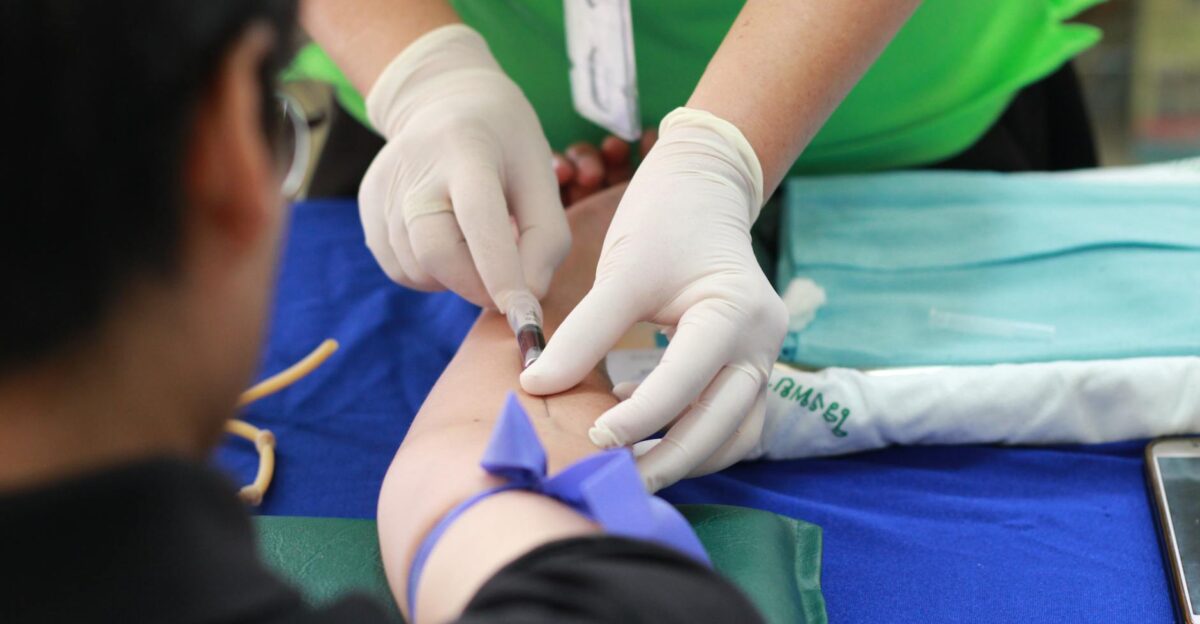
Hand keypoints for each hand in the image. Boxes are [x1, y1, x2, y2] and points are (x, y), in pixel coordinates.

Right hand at [359, 25, 569, 310]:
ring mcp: (384, 188)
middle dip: (477, 286)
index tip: (525, 314)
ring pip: (417, 268)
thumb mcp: (541, 174)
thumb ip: (547, 237)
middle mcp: (415, 167)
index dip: (502, 272)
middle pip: (436, 252)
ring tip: (475, 244)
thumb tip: (529, 297)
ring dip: (456, 278)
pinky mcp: (368, 207)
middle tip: (505, 288)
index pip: (479, 218)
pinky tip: (448, 241)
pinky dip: (431, 274)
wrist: (444, 99)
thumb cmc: (505, 142)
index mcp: (467, 149)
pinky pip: (400, 269)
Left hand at [521, 108, 787, 490]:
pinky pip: (731, 421)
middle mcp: (763, 343)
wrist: (704, 186)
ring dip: (687, 458)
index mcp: (737, 314)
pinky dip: (696, 438)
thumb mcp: (623, 272)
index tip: (591, 437)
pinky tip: (647, 434)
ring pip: (734, 434)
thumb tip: (536, 385)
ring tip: (630, 470)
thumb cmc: (664, 220)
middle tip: (612, 479)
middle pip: (722, 426)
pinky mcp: (750, 365)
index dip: (638, 418)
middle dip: (668, 460)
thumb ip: (584, 333)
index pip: (686, 383)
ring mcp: (763, 357)